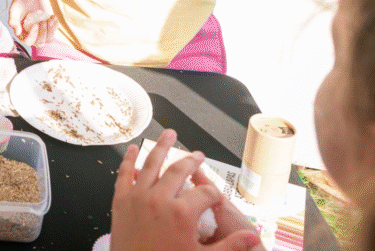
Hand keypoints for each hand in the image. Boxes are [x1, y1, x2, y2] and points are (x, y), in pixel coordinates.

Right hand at [7, 0, 56, 45]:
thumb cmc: (20, 3)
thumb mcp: (14, 11)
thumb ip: (13, 22)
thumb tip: (17, 32)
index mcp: (22, 34)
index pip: (28, 41)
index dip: (32, 35)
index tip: (35, 25)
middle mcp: (32, 35)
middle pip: (39, 43)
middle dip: (42, 34)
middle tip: (42, 21)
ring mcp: (42, 31)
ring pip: (49, 39)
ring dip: (50, 31)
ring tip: (49, 19)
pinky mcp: (50, 26)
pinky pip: (54, 31)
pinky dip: (55, 25)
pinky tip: (52, 16)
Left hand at [110, 129, 261, 250]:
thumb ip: (229, 245)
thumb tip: (254, 237)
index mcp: (182, 213)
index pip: (205, 193)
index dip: (214, 193)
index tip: (215, 195)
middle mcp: (159, 199)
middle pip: (179, 171)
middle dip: (191, 161)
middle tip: (197, 155)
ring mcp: (138, 198)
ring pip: (151, 164)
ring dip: (161, 147)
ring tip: (169, 134)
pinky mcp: (120, 201)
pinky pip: (124, 174)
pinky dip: (129, 159)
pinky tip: (133, 148)